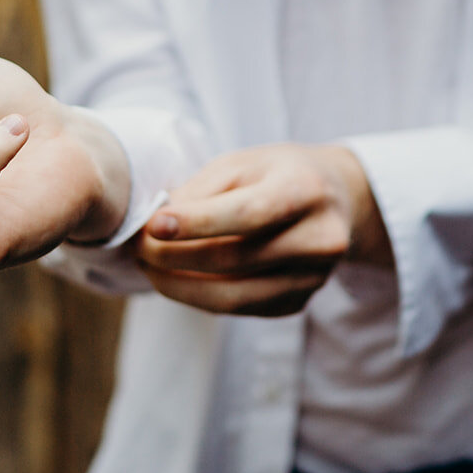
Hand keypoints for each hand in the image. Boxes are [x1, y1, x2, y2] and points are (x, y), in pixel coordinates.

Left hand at [134, 144, 392, 316]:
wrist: (334, 199)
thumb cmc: (276, 174)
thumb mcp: (241, 163)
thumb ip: (201, 192)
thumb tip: (156, 228)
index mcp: (305, 189)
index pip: (248, 213)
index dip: (197, 223)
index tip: (152, 225)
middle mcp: (321, 237)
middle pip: (236, 259)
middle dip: (175, 256)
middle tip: (137, 246)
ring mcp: (315, 276)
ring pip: (235, 296)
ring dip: (180, 286)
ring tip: (147, 266)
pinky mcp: (300, 301)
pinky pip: (241, 308)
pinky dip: (200, 296)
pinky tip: (175, 278)